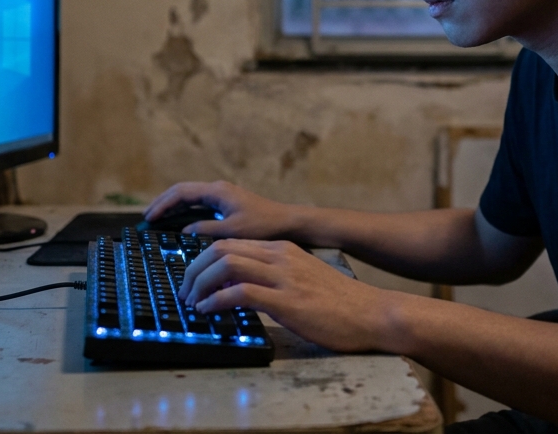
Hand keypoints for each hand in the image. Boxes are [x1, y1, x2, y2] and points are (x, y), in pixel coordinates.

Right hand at [144, 181, 300, 239]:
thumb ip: (206, 230)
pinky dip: (184, 211)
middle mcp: (217, 189)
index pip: (181, 193)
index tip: (149, 217)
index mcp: (217, 191)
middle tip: (147, 218)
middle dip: (163, 203)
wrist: (288, 222)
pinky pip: (198, 204)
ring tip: (157, 220)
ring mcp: (222, 196)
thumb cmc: (264, 225)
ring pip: (190, 197)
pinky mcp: (226, 204)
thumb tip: (184, 232)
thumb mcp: (233, 231)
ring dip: (173, 206)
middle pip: (182, 191)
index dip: (163, 204)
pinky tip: (179, 223)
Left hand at [179, 238, 395, 352]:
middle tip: (184, 292)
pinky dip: (216, 301)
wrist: (374, 314)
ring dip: (199, 284)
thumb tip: (244, 292)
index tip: (192, 279)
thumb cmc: (341, 305)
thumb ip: (276, 280)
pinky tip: (208, 312)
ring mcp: (283, 277)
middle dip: (193, 269)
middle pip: (221, 249)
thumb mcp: (304, 281)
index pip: (231, 243)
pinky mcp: (286, 300)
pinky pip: (239, 292)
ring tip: (191, 302)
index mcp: (283, 250)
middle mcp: (280, 256)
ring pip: (225, 264)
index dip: (203, 259)